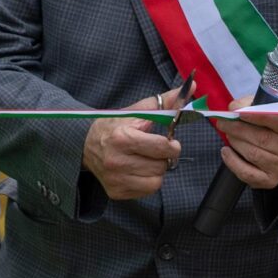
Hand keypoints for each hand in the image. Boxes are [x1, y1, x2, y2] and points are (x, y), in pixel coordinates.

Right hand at [81, 82, 188, 200]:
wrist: (85, 143)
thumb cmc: (115, 125)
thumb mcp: (138, 110)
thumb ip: (167, 101)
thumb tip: (192, 86)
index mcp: (123, 137)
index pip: (163, 148)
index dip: (172, 145)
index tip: (169, 142)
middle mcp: (117, 160)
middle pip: (161, 166)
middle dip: (163, 158)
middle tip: (154, 151)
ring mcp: (115, 178)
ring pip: (156, 182)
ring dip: (156, 171)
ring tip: (145, 160)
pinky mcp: (115, 192)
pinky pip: (146, 191)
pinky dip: (147, 182)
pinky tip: (137, 170)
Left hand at [221, 93, 277, 190]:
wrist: (276, 151)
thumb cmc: (269, 126)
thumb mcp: (266, 111)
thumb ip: (252, 105)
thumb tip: (234, 108)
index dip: (260, 117)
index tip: (240, 112)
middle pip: (263, 138)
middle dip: (238, 129)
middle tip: (223, 122)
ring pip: (253, 154)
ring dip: (235, 142)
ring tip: (228, 134)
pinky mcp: (270, 180)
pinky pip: (247, 173)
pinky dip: (233, 161)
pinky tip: (226, 151)